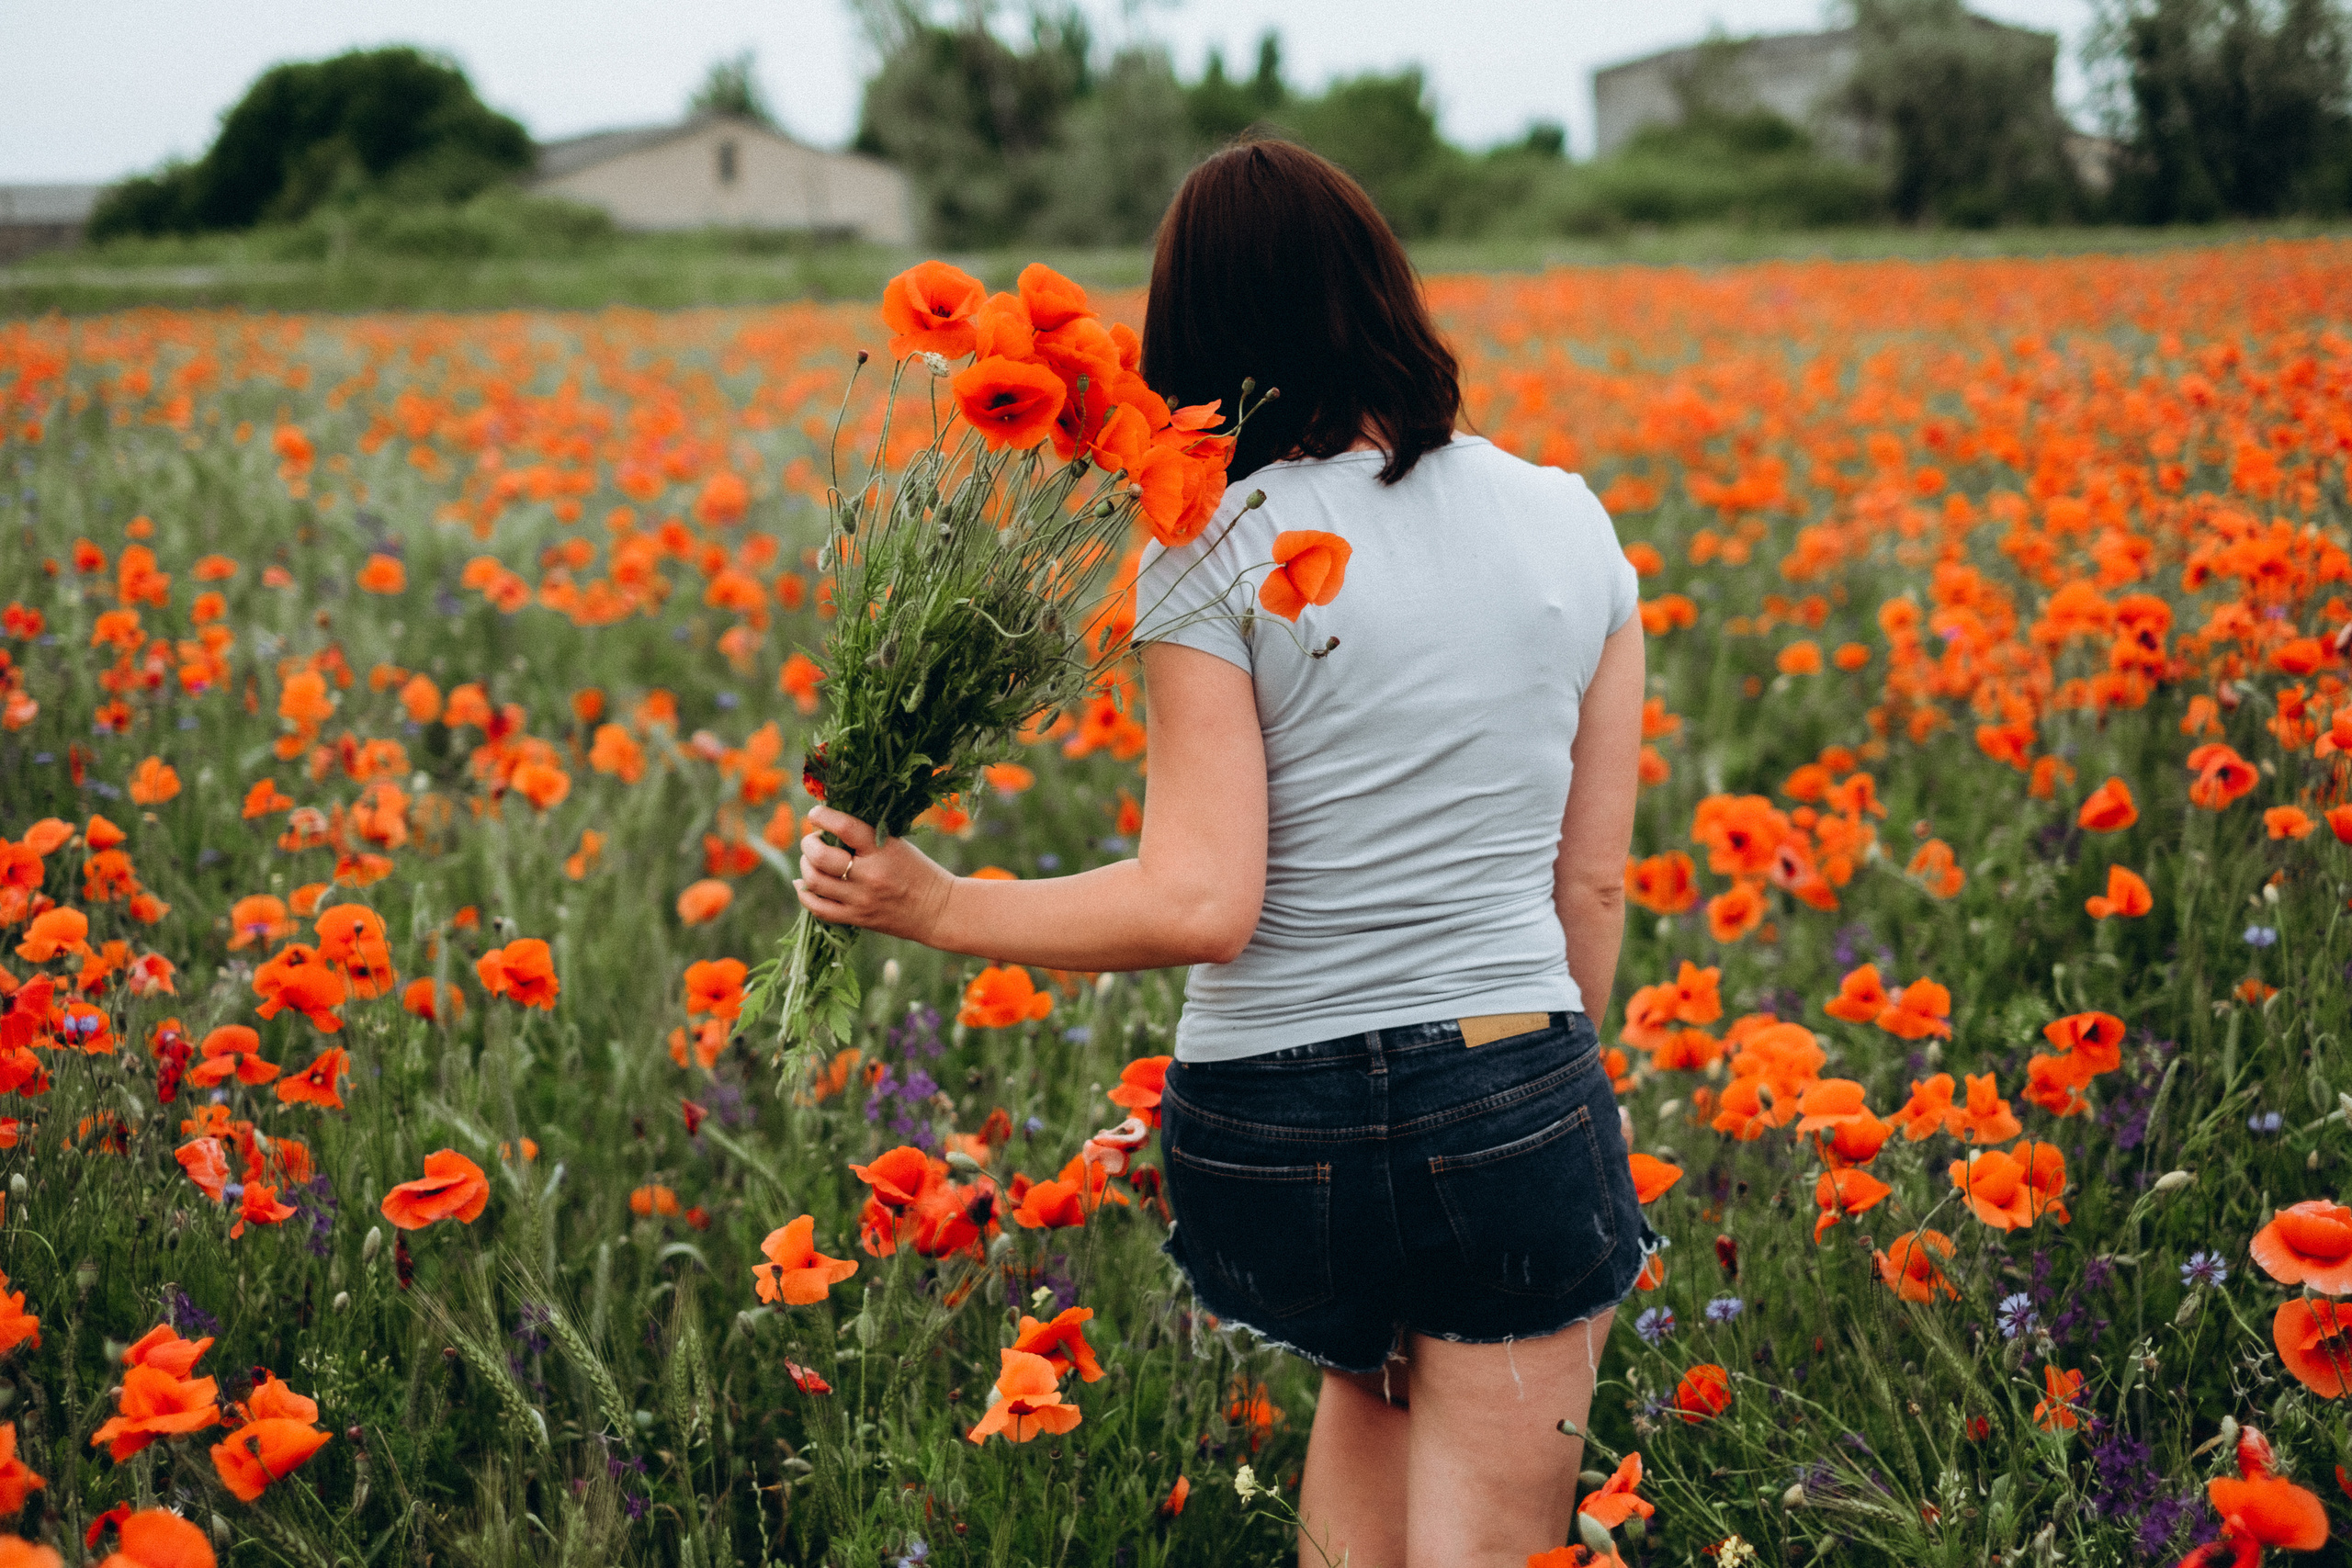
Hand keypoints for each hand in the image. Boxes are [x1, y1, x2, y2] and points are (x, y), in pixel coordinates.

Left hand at [793, 804, 953, 944]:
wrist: (938, 910)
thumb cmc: (918, 870)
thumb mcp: (897, 845)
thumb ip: (866, 836)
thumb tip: (830, 824)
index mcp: (882, 850)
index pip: (845, 827)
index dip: (823, 816)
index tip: (815, 812)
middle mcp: (869, 876)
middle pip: (821, 857)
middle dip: (809, 844)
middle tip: (814, 840)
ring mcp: (860, 900)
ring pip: (814, 882)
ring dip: (805, 866)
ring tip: (811, 860)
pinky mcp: (856, 918)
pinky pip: (818, 909)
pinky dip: (805, 894)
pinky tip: (804, 884)